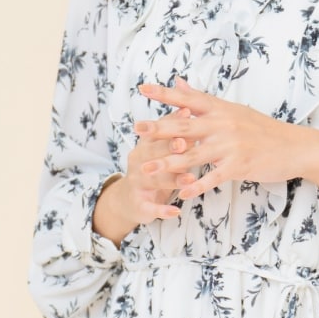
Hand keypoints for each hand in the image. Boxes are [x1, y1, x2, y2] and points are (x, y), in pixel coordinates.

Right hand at [117, 103, 197, 223]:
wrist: (128, 200)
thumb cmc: (153, 167)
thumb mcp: (160, 148)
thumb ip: (173, 130)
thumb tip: (189, 105)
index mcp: (144, 146)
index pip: (157, 132)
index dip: (171, 124)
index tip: (187, 114)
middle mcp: (138, 163)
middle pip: (152, 154)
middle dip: (167, 148)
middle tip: (184, 144)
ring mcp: (137, 184)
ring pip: (154, 180)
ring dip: (172, 179)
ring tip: (190, 179)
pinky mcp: (139, 205)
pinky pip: (151, 208)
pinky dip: (163, 210)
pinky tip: (176, 211)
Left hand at [135, 76, 305, 199]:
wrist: (294, 146)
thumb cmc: (262, 129)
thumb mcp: (233, 109)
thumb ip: (202, 99)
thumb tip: (178, 82)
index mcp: (220, 109)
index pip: (188, 99)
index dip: (165, 94)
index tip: (143, 89)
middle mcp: (223, 125)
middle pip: (185, 127)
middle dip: (159, 129)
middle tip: (137, 130)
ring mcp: (231, 146)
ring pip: (194, 156)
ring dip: (168, 163)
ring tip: (147, 169)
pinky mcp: (239, 166)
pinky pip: (213, 177)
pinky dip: (197, 185)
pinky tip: (182, 192)